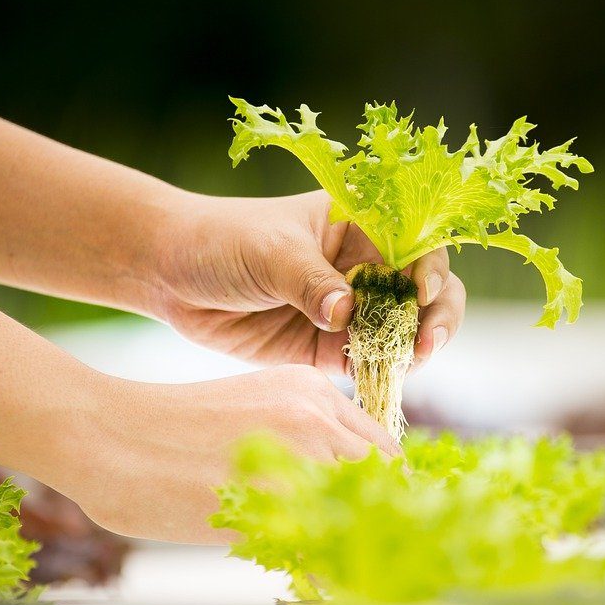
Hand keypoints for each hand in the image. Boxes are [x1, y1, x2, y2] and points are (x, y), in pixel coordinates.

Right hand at [71, 366, 400, 542]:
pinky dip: (324, 571)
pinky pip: (321, 549)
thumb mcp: (254, 409)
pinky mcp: (268, 502)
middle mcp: (314, 416)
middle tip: (368, 552)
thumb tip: (342, 487)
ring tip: (340, 567)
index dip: (387, 490)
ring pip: (361, 513)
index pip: (383, 448)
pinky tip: (309, 579)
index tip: (380, 519)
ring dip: (355, 543)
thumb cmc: (174, 430)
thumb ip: (303, 437)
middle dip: (381, 518)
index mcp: (312, 390)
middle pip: (384, 480)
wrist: (110, 435)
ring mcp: (295, 457)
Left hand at [153, 190, 465, 373]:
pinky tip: (379, 381)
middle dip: (435, 317)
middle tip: (426, 344)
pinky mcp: (327, 346)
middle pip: (422, 291)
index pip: (415, 244)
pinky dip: (379, 373)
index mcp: (360, 224)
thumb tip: (347, 313)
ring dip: (410, 349)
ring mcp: (348, 308)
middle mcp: (363, 265)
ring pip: (400, 331)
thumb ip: (310, 281)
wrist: (170, 273)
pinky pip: (367, 361)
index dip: (430, 270)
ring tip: (404, 365)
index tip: (422, 295)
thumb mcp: (270, 252)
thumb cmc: (223, 240)